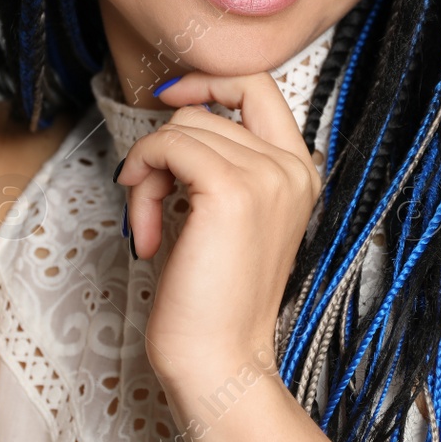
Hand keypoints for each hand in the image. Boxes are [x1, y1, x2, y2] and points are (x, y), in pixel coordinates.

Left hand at [117, 73, 323, 389]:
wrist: (219, 361)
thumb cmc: (211, 299)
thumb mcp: (224, 214)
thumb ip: (218, 161)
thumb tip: (176, 115)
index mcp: (299, 172)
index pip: (258, 85)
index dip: (208, 80)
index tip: (169, 100)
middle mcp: (292, 168)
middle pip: (208, 110)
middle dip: (165, 149)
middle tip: (150, 199)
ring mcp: (267, 176)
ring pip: (182, 128)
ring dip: (148, 175)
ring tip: (151, 229)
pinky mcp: (231, 190)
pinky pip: (165, 146)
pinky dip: (141, 180)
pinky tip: (147, 232)